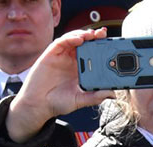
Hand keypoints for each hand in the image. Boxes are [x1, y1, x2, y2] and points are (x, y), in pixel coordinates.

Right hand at [6, 29, 113, 143]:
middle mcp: (72, 60)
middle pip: (85, 43)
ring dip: (83, 35)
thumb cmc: (58, 102)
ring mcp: (61, 56)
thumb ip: (95, 97)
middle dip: (95, 37)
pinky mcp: (51, 54)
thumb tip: (112, 94)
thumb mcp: (80, 100)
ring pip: (74, 39)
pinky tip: (79, 39)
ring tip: (92, 35)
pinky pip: (61, 42)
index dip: (101, 47)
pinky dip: (70, 38)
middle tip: (104, 34)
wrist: (39, 105)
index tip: (112, 45)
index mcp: (80, 69)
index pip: (93, 54)